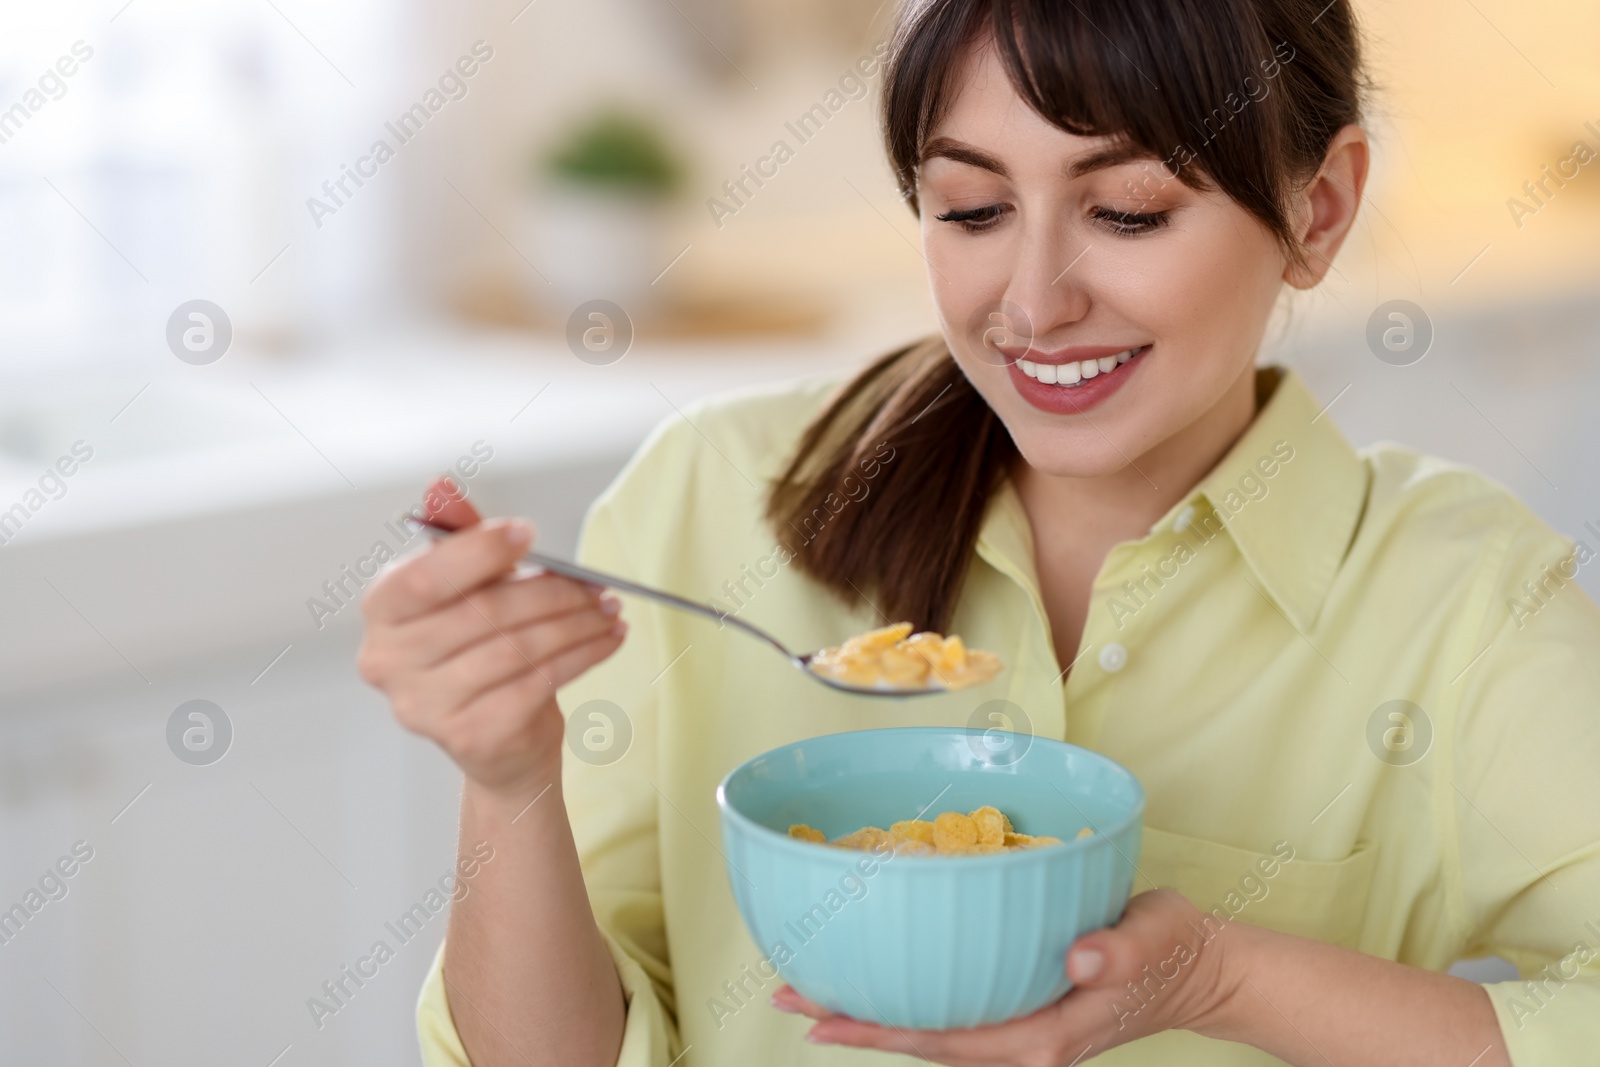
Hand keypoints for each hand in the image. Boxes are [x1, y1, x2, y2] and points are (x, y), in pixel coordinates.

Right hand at [357, 477, 627, 797]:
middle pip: (483, 613)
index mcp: (382, 612)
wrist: (498, 738)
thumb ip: (458, 539)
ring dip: (576, 624)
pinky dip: (583, 656)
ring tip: (608, 610)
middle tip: (595, 584)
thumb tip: (440, 486)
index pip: (423, 578)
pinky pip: (539, 683)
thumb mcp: (469, 587)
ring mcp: (425, 705)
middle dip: (551, 592)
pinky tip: (607, 640)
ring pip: (517, 648)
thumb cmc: (481, 649)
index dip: (477, 552)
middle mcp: (388, 661)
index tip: (527, 534)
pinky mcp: (470, 735)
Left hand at [769, 889, 1236, 1065]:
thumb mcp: (1154, 938)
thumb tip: (1082, 961)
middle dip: (853, 1021)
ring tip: (810, 990)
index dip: (881, 1030)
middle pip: (922, 1039)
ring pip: (930, 1030)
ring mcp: (1019, 1032)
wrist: (1199, 969)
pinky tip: (879, 984)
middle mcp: (1022, 1043)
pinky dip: (906, 1003)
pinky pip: (951, 1015)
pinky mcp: (1020, 1012)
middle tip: (785, 992)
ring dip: (871, 1015)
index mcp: (1044, 1034)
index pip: (945, 1038)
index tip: (821, 1018)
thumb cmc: (1173, 948)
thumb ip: (1119, 952)